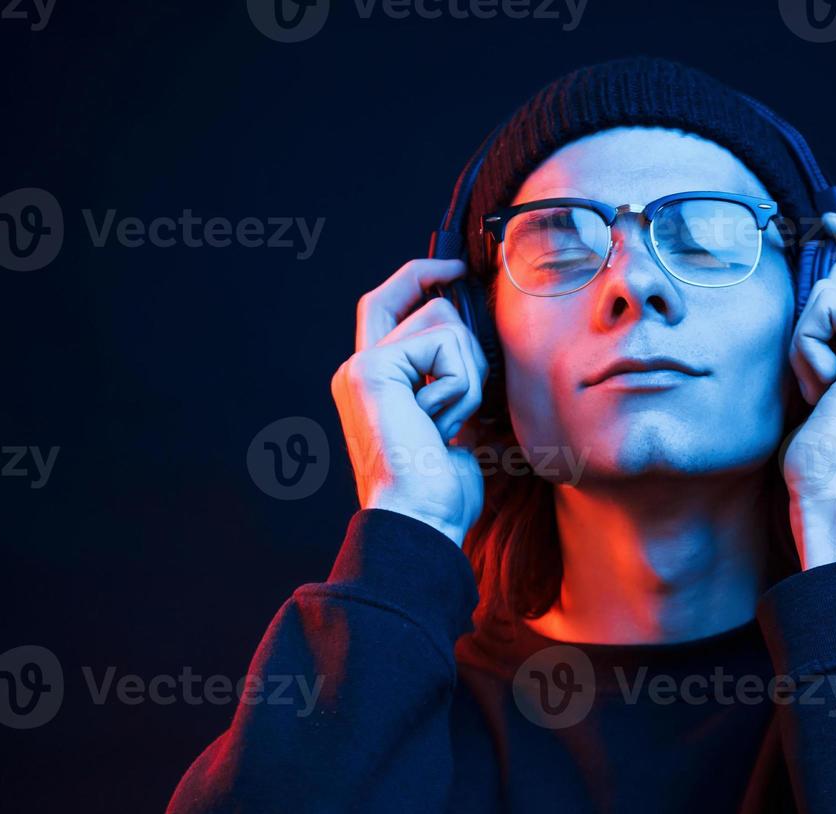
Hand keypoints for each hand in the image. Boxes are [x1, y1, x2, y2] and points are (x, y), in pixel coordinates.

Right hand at [330, 259, 488, 546]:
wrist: (420, 522)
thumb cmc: (439, 491)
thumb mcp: (453, 426)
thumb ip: (451, 382)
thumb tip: (477, 347)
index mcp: (373, 381)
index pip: (388, 303)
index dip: (419, 276)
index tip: (455, 269)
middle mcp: (358, 367)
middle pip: (429, 303)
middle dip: (468, 347)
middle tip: (465, 404)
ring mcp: (362, 365)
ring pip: (445, 321)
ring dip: (469, 375)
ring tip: (449, 423)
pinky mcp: (373, 368)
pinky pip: (445, 344)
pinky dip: (462, 386)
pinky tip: (442, 424)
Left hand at [781, 214, 835, 567]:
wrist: (835, 493)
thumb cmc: (823, 451)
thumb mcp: (831, 377)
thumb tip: (819, 273)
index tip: (831, 221)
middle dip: (812, 322)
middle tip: (819, 384)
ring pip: (830, 286)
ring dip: (805, 340)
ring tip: (822, 392)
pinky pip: (824, 306)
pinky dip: (806, 347)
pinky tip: (823, 390)